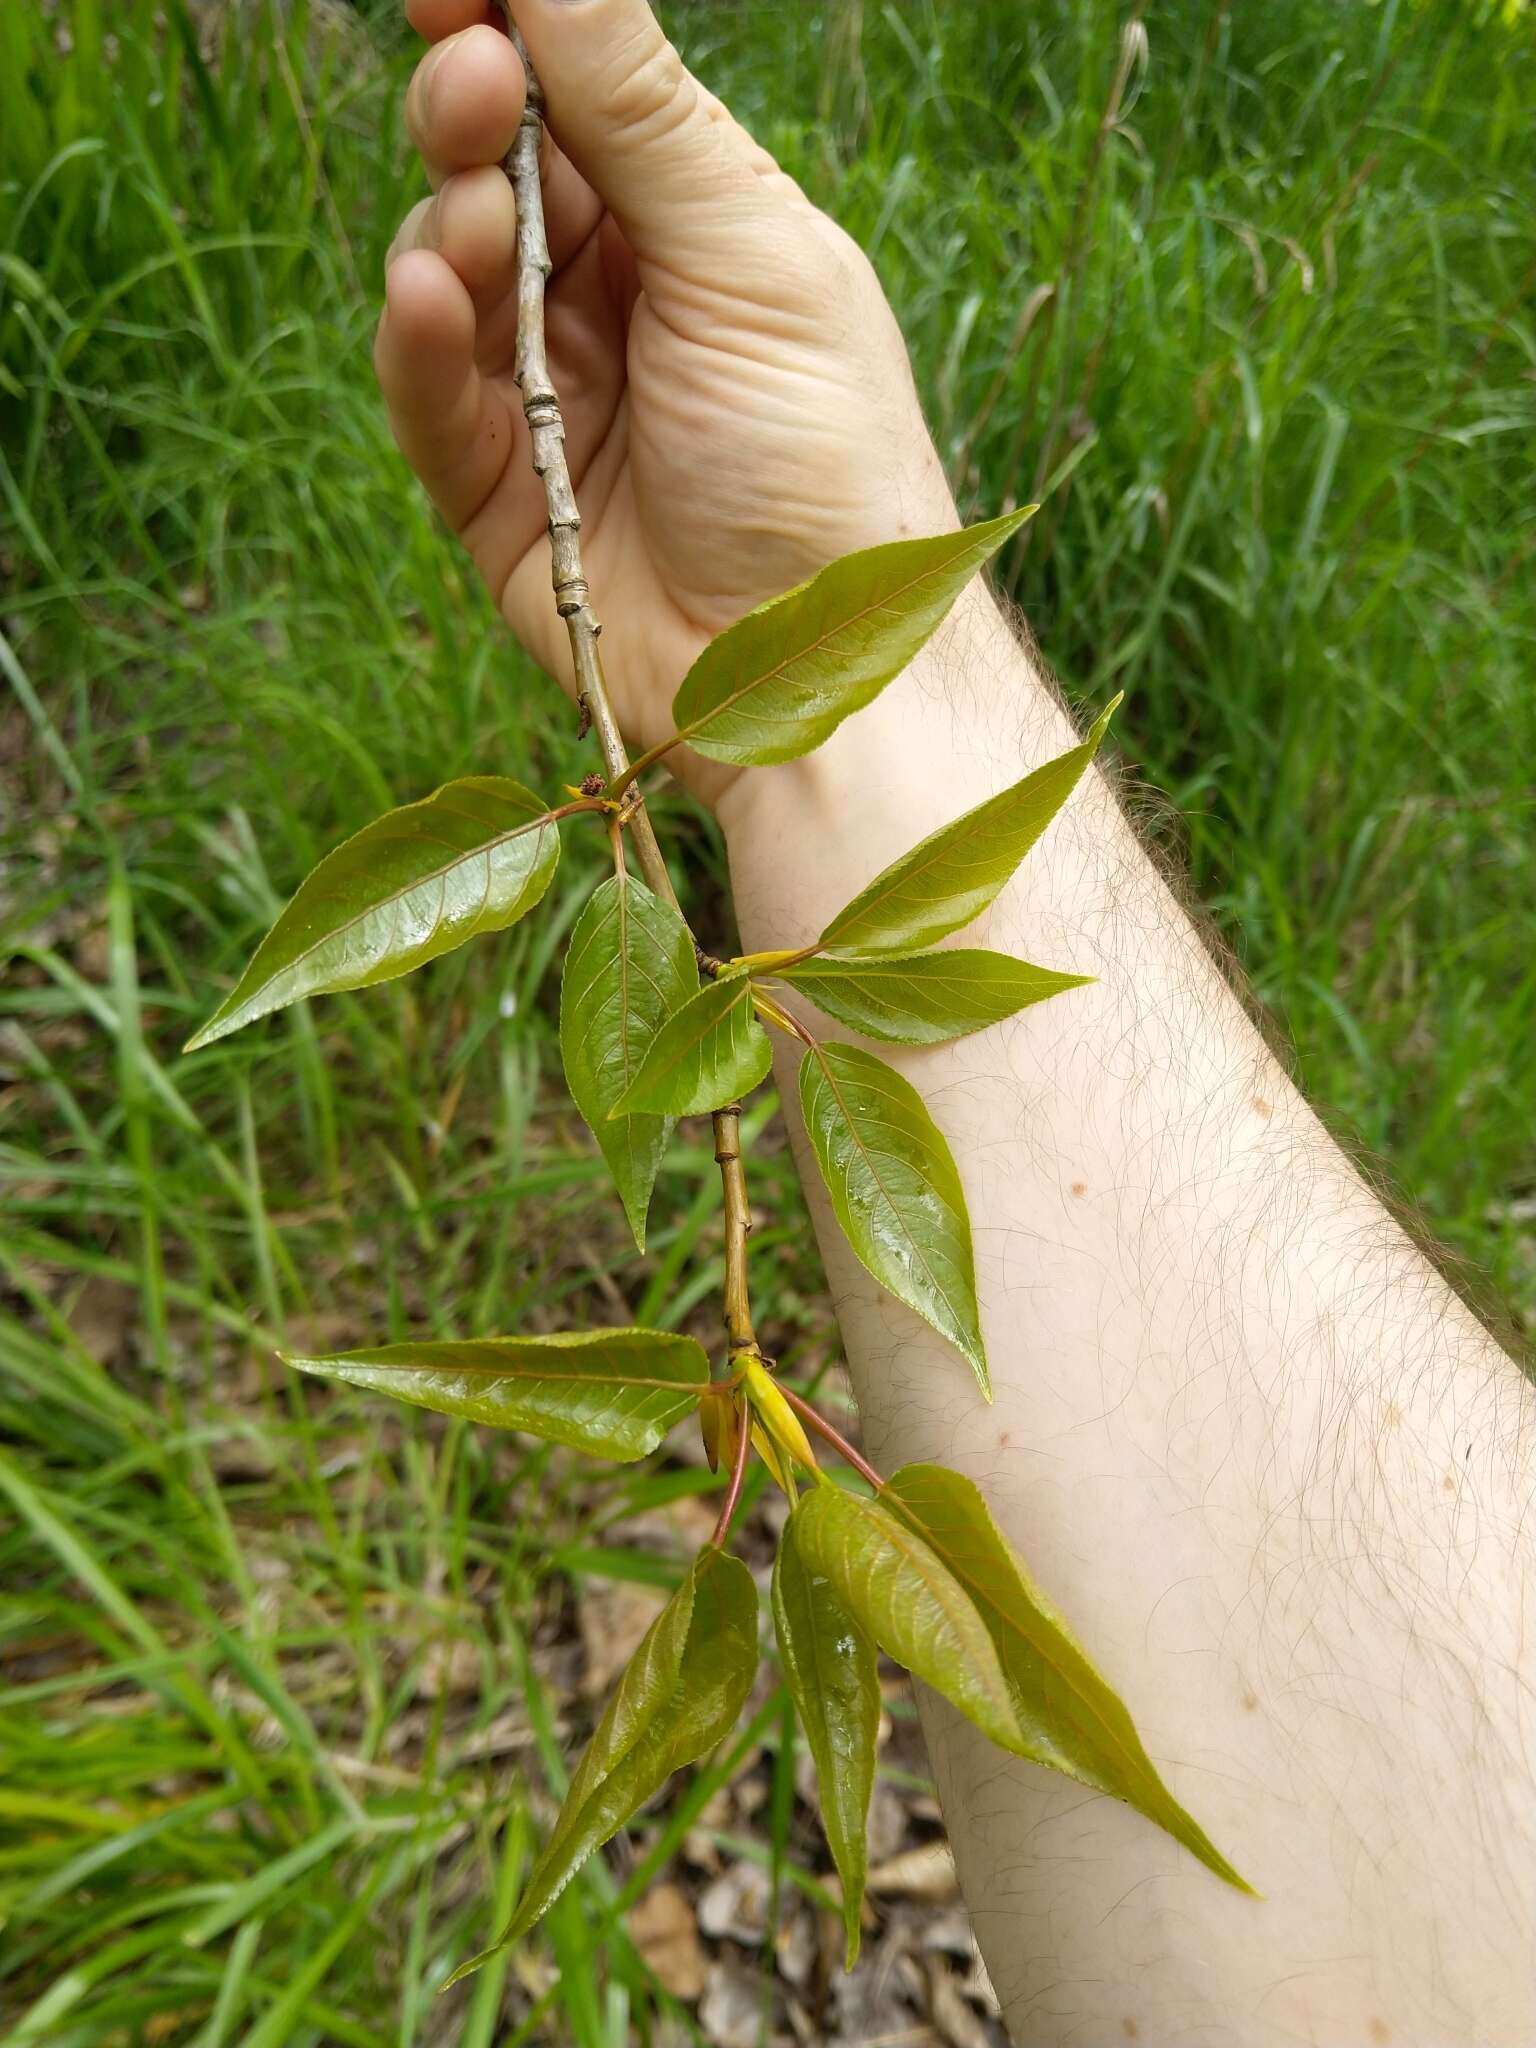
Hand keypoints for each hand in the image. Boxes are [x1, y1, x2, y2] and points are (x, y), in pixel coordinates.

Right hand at [376, 0, 957, 804]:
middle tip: (469, 85)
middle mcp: (616, 305)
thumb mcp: (752, 261)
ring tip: (477, 231)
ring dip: (450, 235)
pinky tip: (425, 299)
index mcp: (697, 232)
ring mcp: (551, 400)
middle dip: (470, 119)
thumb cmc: (826, 460)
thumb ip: (646, 114)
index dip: (506, 33)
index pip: (579, 100)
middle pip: (498, 173)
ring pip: (450, 278)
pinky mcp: (499, 499)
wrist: (817, 670)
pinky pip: (431, 404)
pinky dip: (417, 348)